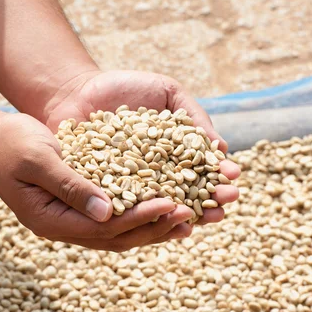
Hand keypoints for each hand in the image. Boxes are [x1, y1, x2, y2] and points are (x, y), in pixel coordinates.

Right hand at [0, 112, 196, 251]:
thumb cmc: (12, 144)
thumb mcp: (39, 159)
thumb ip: (71, 185)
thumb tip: (107, 213)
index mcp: (50, 220)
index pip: (103, 228)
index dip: (139, 218)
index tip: (171, 204)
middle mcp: (62, 226)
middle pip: (116, 237)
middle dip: (154, 226)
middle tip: (190, 214)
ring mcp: (69, 219)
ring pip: (117, 232)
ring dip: (151, 226)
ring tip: (186, 218)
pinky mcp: (76, 206)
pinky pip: (113, 217)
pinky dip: (138, 213)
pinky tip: (161, 204)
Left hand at [42, 70, 240, 224]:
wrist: (78, 90)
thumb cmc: (126, 88)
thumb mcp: (167, 92)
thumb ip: (193, 115)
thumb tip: (221, 147)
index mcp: (175, 154)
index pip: (202, 170)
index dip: (219, 176)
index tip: (233, 178)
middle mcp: (157, 176)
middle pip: (188, 194)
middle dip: (210, 201)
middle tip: (225, 204)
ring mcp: (132, 188)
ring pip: (162, 208)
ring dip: (184, 215)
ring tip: (200, 219)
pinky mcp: (106, 195)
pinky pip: (126, 210)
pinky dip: (144, 218)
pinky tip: (162, 223)